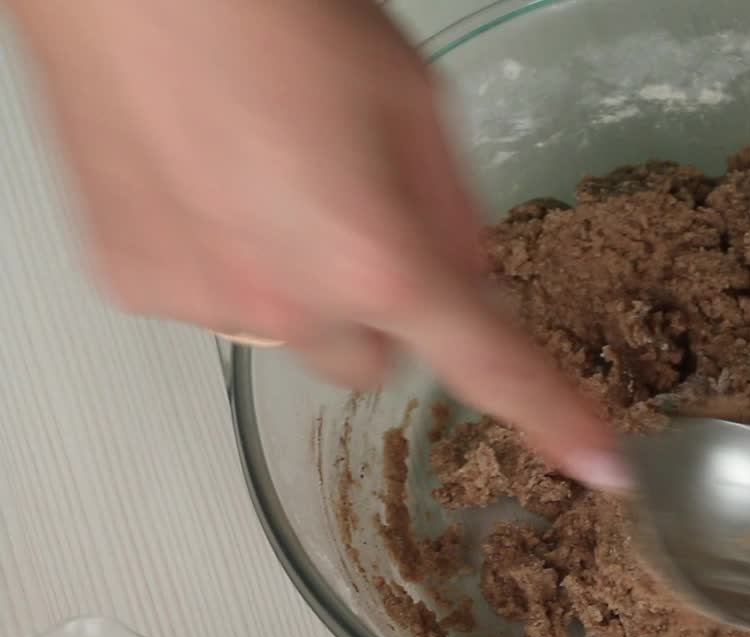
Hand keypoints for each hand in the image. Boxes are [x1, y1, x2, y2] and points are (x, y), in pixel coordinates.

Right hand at [8, 0, 625, 488]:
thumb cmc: (276, 12)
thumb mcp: (411, 97)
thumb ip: (451, 207)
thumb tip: (470, 277)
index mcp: (377, 259)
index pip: (488, 364)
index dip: (550, 414)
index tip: (596, 462)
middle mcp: (288, 306)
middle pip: (377, 360)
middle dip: (389, 312)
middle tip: (364, 221)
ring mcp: (203, 303)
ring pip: (293, 337)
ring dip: (305, 293)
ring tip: (274, 184)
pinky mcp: (137, 284)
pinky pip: (217, 304)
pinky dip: (232, 266)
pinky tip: (213, 182)